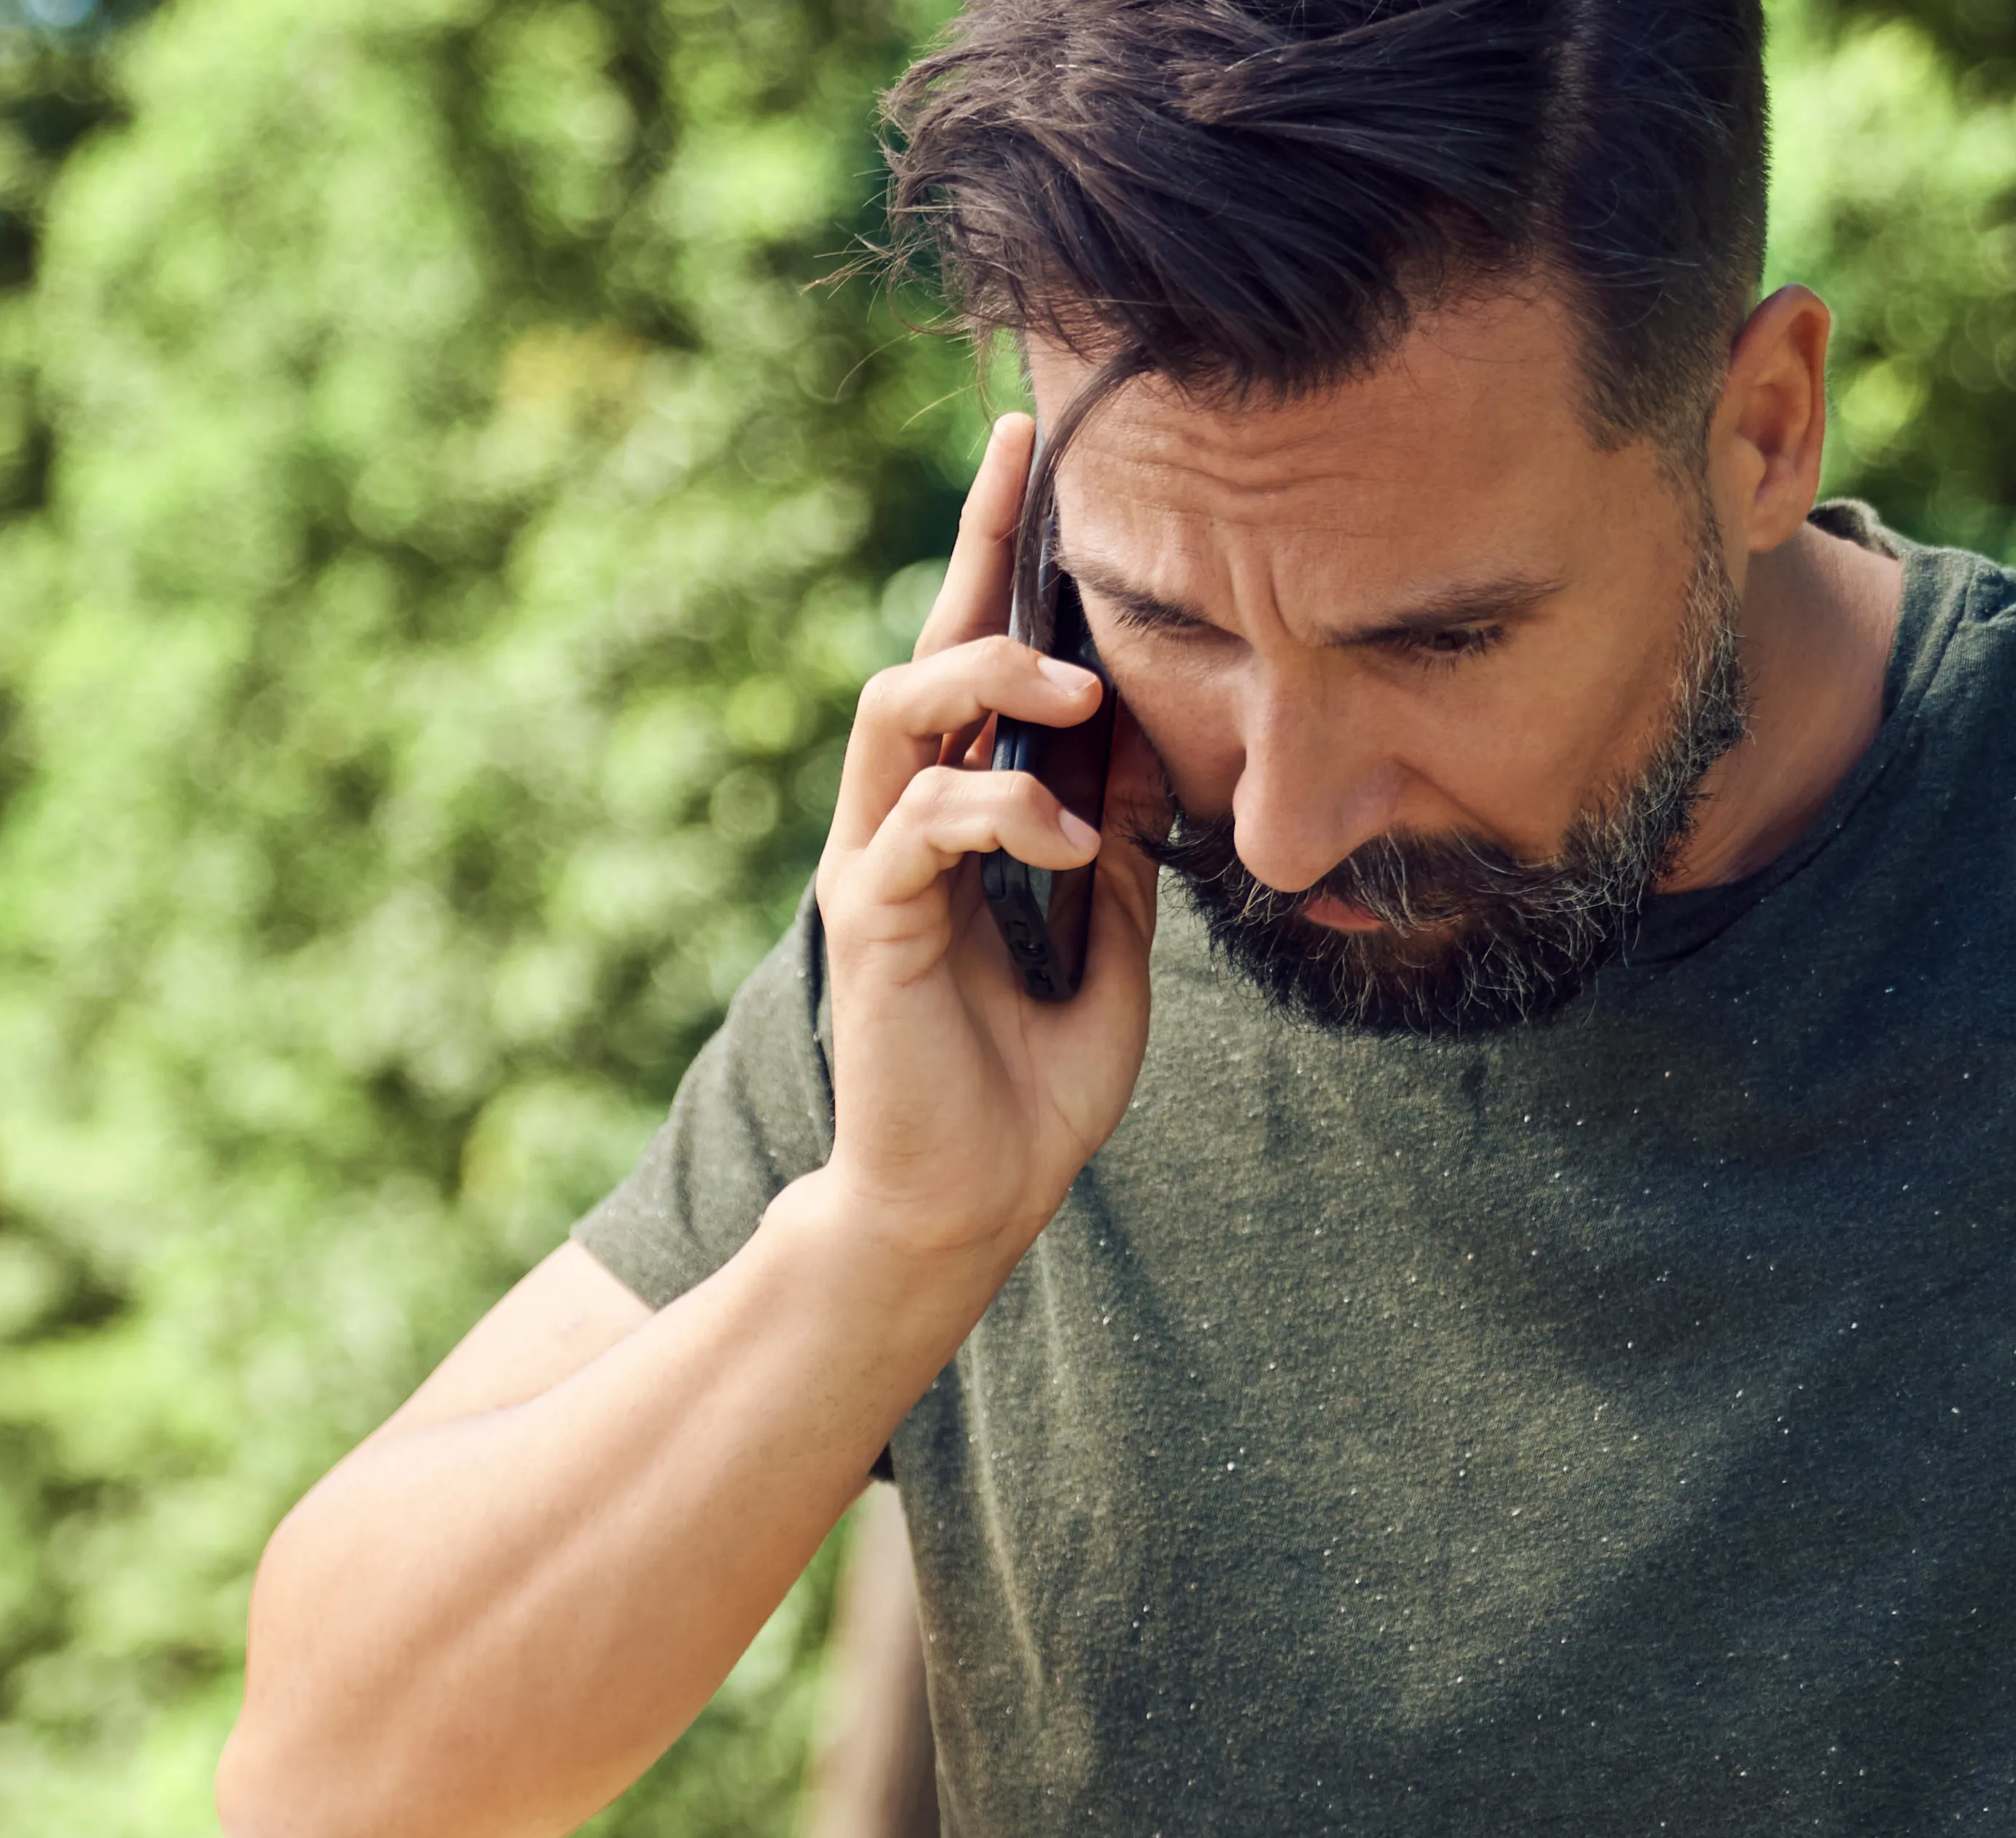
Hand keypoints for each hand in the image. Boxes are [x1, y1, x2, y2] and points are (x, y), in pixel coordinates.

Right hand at [811, 405, 1161, 1284]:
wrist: (967, 1207)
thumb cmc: (1026, 1098)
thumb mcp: (1111, 944)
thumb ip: (1117, 844)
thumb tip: (1141, 739)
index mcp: (957, 825)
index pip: (972, 665)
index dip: (997, 553)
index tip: (1036, 451)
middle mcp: (902, 829)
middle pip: (919, 652)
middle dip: (976, 554)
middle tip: (1035, 469)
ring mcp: (879, 871)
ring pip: (897, 710)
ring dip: (987, 678)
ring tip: (1075, 688)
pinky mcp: (874, 925)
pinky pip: (924, 824)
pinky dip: (1005, 814)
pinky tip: (1070, 845)